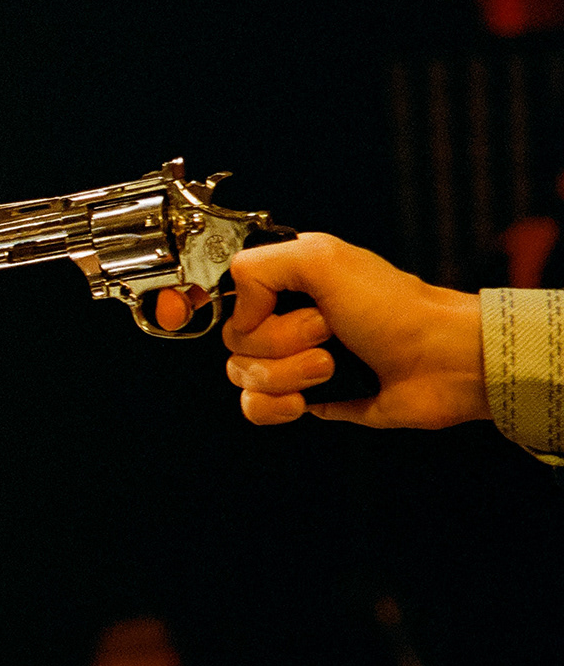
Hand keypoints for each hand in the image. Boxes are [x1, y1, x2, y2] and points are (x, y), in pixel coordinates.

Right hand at [222, 233, 487, 427]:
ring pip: (242, 375)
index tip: (252, 309)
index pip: (225, 292)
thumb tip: (238, 314)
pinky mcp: (302, 396)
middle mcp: (284, 317)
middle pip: (233, 340)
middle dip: (277, 343)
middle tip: (326, 333)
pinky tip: (305, 400)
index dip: (230, 306)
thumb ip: (258, 266)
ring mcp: (291, 360)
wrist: (440, 363)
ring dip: (286, 374)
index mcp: (286, 279)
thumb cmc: (395, 308)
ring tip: (330, 365)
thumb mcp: (322, 259)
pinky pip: (256, 407)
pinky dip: (276, 406)